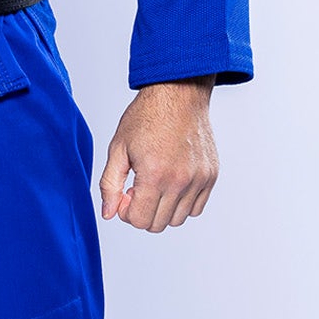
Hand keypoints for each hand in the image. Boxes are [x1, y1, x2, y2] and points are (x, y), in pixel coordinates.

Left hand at [99, 79, 218, 230]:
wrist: (178, 94)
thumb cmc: (147, 117)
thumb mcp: (118, 148)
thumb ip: (110, 184)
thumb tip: (108, 213)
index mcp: (154, 175)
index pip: (139, 220)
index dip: (126, 211)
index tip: (125, 192)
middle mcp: (180, 181)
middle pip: (158, 224)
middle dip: (142, 212)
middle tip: (138, 188)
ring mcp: (199, 179)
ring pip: (178, 219)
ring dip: (162, 209)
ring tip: (155, 184)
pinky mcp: (210, 175)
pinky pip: (196, 208)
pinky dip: (182, 203)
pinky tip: (171, 183)